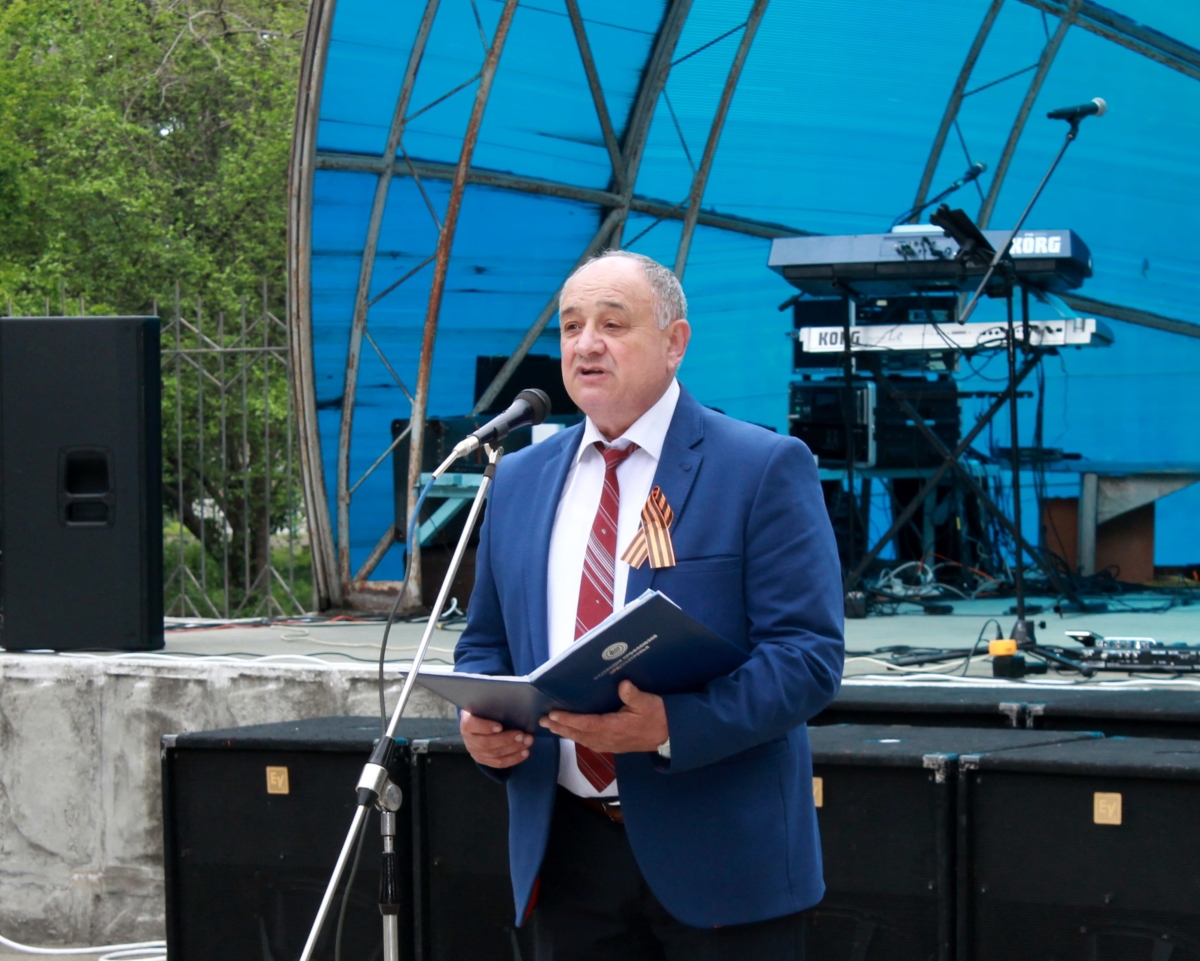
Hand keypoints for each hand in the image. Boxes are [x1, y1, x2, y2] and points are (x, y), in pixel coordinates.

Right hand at [460, 711, 532, 768]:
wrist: (480, 720)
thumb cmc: (486, 709)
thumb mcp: (486, 704)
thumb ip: (494, 704)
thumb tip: (513, 698)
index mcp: (467, 722)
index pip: (471, 725)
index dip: (485, 727)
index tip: (500, 726)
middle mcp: (468, 739)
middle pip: (486, 743)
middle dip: (506, 740)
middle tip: (522, 735)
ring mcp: (475, 751)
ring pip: (494, 754)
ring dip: (513, 749)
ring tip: (527, 742)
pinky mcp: (483, 760)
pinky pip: (499, 763)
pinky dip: (513, 759)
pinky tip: (525, 753)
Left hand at [539, 680, 667, 753]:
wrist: (669, 735)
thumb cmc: (658, 716)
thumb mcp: (648, 702)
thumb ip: (634, 695)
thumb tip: (623, 684)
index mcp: (615, 728)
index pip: (586, 724)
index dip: (568, 720)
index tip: (553, 715)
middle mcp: (609, 739)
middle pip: (579, 734)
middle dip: (560, 728)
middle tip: (543, 722)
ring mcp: (610, 744)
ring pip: (583, 740)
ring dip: (567, 733)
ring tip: (552, 726)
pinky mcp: (613, 745)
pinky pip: (590, 742)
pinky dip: (578, 737)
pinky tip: (572, 733)